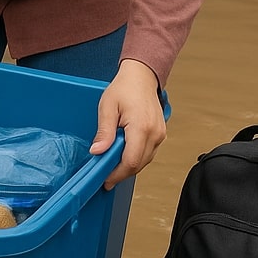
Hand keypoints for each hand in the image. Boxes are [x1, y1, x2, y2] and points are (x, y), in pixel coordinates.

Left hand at [88, 59, 165, 188]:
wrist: (141, 77)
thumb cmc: (124, 89)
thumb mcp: (107, 107)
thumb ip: (104, 132)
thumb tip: (97, 151)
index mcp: (141, 127)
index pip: (130, 161)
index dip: (117, 174)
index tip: (105, 180)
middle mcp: (155, 134)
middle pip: (138, 165)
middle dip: (121, 173)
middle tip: (105, 174)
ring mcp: (160, 135)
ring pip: (144, 161)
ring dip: (128, 166)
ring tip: (112, 164)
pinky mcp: (160, 135)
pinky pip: (148, 154)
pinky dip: (135, 158)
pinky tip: (123, 155)